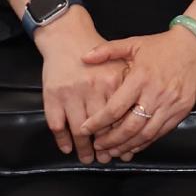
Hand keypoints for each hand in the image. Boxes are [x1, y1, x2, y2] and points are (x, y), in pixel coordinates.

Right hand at [36, 16, 132, 160]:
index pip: (121, 116)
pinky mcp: (53, 96)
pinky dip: (62, 139)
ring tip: (88, 158)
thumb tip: (143, 112)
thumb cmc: (96, 51)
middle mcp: (92, 88)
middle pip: (101, 127)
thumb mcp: (120, 60)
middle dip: (104, 147)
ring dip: (84, 148)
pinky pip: (57, 125)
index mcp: (112, 80)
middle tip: (106, 159)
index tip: (125, 150)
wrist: (66, 36)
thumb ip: (131, 83)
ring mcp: (71, 93)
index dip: (123, 136)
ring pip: (79, 130)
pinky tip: (68, 148)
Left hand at [88, 23, 195, 161]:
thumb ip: (107, 50)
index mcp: (141, 78)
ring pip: (146, 134)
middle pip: (130, 127)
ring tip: (113, 151)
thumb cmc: (163, 45)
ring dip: (127, 146)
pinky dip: (146, 142)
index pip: (115, 108)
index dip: (98, 122)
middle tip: (98, 146)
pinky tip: (134, 146)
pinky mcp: (182, 111)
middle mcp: (155, 94)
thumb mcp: (134, 43)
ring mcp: (171, 105)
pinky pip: (161, 132)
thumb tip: (84, 57)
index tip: (85, 129)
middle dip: (111, 140)